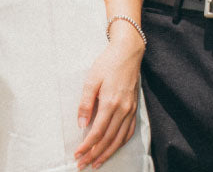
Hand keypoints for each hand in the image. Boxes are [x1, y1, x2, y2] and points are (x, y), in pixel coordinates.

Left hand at [73, 28, 143, 168]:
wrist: (127, 52)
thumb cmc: (107, 63)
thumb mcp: (91, 80)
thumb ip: (85, 103)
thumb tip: (81, 125)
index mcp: (110, 103)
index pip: (97, 132)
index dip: (87, 146)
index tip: (78, 154)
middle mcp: (122, 109)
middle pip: (108, 139)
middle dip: (95, 154)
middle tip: (84, 165)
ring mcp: (130, 110)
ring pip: (119, 139)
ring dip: (108, 153)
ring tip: (97, 162)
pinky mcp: (134, 108)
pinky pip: (128, 131)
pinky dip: (120, 143)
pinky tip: (113, 148)